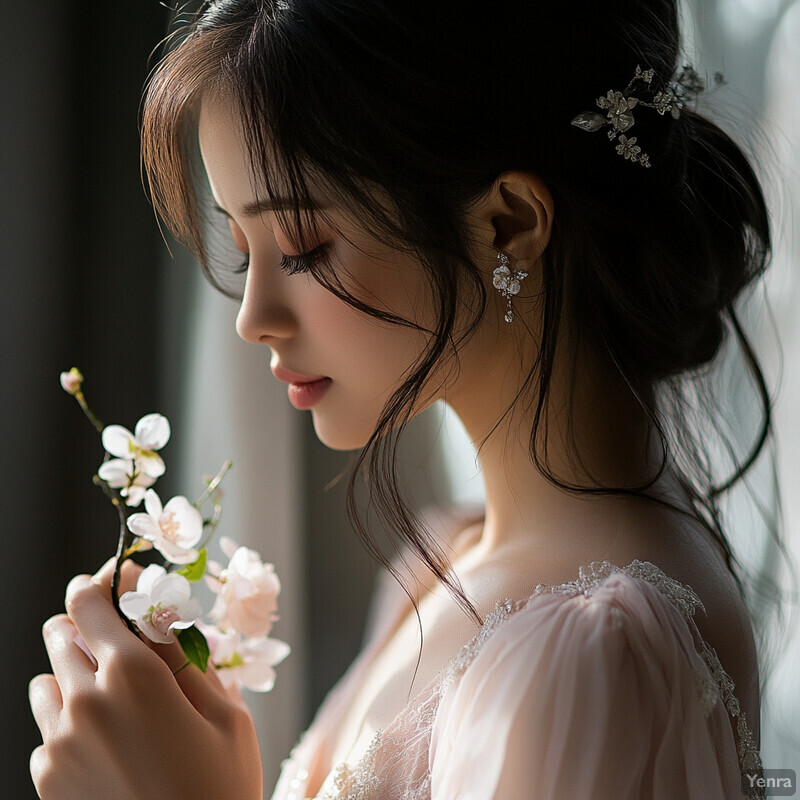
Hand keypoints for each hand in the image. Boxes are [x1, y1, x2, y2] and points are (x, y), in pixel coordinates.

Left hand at [29, 559, 262, 799]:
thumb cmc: (220, 788)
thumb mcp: (223, 713)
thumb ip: (186, 656)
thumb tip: (159, 610)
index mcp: (131, 676)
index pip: (86, 600)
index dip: (104, 582)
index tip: (125, 582)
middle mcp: (82, 703)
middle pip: (61, 633)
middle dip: (94, 629)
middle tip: (132, 648)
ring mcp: (57, 745)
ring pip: (47, 679)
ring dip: (77, 674)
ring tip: (119, 700)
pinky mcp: (47, 781)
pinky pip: (46, 730)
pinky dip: (70, 722)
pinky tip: (111, 745)